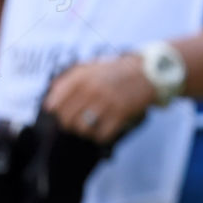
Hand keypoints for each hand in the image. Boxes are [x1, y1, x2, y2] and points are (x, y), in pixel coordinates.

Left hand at [41, 55, 155, 143]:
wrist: (152, 70)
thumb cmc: (120, 70)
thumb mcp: (93, 66)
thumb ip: (70, 79)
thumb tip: (49, 100)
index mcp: (83, 76)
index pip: (54, 102)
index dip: (56, 111)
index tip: (63, 113)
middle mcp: (92, 88)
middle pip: (66, 118)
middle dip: (70, 124)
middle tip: (78, 122)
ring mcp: (107, 101)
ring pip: (82, 128)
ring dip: (85, 131)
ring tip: (92, 127)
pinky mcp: (121, 113)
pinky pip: (101, 135)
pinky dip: (101, 136)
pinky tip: (106, 130)